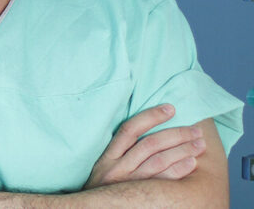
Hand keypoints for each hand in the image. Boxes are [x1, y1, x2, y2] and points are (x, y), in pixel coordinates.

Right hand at [84, 104, 205, 188]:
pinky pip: (163, 182)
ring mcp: (130, 183)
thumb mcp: (105, 168)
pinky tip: (192, 162)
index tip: (170, 108)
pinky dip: (179, 170)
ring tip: (199, 144)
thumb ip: (121, 153)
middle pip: (150, 144)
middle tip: (195, 129)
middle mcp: (117, 168)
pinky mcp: (141, 196)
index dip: (151, 116)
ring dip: (182, 149)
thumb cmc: (106, 189)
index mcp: (108, 157)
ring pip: (158, 161)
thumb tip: (148, 130)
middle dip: (176, 134)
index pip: (129, 129)